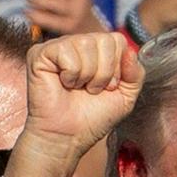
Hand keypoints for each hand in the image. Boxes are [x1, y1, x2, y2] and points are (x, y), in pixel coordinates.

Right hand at [23, 32, 142, 150]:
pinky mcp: (40, 53)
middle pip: (105, 40)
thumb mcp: (125, 97)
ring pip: (86, 44)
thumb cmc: (92, 119)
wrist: (68, 137)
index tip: (108, 88)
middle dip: (104, 72)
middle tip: (91, 90)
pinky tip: (64, 84)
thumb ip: (136, 74)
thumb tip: (131, 50)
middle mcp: (78, 44)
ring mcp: (58, 46)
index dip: (117, 67)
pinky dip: (71, 74)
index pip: (118, 40)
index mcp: (97, 51)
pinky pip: (67, 52)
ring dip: (87, 75)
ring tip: (78, 88)